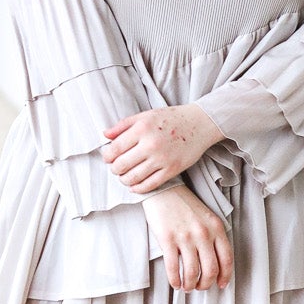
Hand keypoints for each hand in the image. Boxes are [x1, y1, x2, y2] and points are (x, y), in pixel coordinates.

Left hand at [102, 103, 221, 193]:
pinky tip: (135, 186)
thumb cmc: (171, 118)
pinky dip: (138, 188)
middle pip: (121, 166)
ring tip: (124, 176)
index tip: (108, 157)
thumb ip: (123, 125)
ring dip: (124, 180)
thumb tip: (105, 135)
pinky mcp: (172, 170)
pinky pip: (150, 185)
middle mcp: (150, 144)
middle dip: (115, 169)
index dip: (107, 156)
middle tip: (116, 167)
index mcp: (141, 129)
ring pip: (133, 178)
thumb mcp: (145, 115)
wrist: (199, 123)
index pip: (114, 149)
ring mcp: (162, 159)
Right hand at [142, 184, 232, 290]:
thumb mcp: (207, 217)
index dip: (225, 276)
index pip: (226, 259)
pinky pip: (173, 268)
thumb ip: (214, 236)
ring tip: (187, 287)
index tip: (220, 285)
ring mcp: (185, 237)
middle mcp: (203, 233)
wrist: (164, 190)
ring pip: (192, 272)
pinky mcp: (168, 239)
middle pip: (210, 270)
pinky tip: (175, 283)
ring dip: (190, 285)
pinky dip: (175, 280)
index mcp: (216, 228)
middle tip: (200, 287)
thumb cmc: (185, 204)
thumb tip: (215, 263)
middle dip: (205, 284)